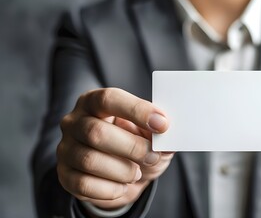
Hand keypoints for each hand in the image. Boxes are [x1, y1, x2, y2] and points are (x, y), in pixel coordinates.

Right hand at [57, 88, 171, 209]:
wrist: (123, 173)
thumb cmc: (137, 143)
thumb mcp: (150, 133)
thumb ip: (158, 131)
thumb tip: (168, 134)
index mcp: (94, 102)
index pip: (109, 99)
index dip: (137, 110)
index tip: (162, 124)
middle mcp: (74, 122)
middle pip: (96, 132)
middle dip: (132, 147)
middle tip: (153, 156)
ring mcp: (65, 148)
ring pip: (90, 160)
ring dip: (123, 170)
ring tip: (137, 172)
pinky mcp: (64, 174)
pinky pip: (84, 184)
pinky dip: (111, 189)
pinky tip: (123, 185)